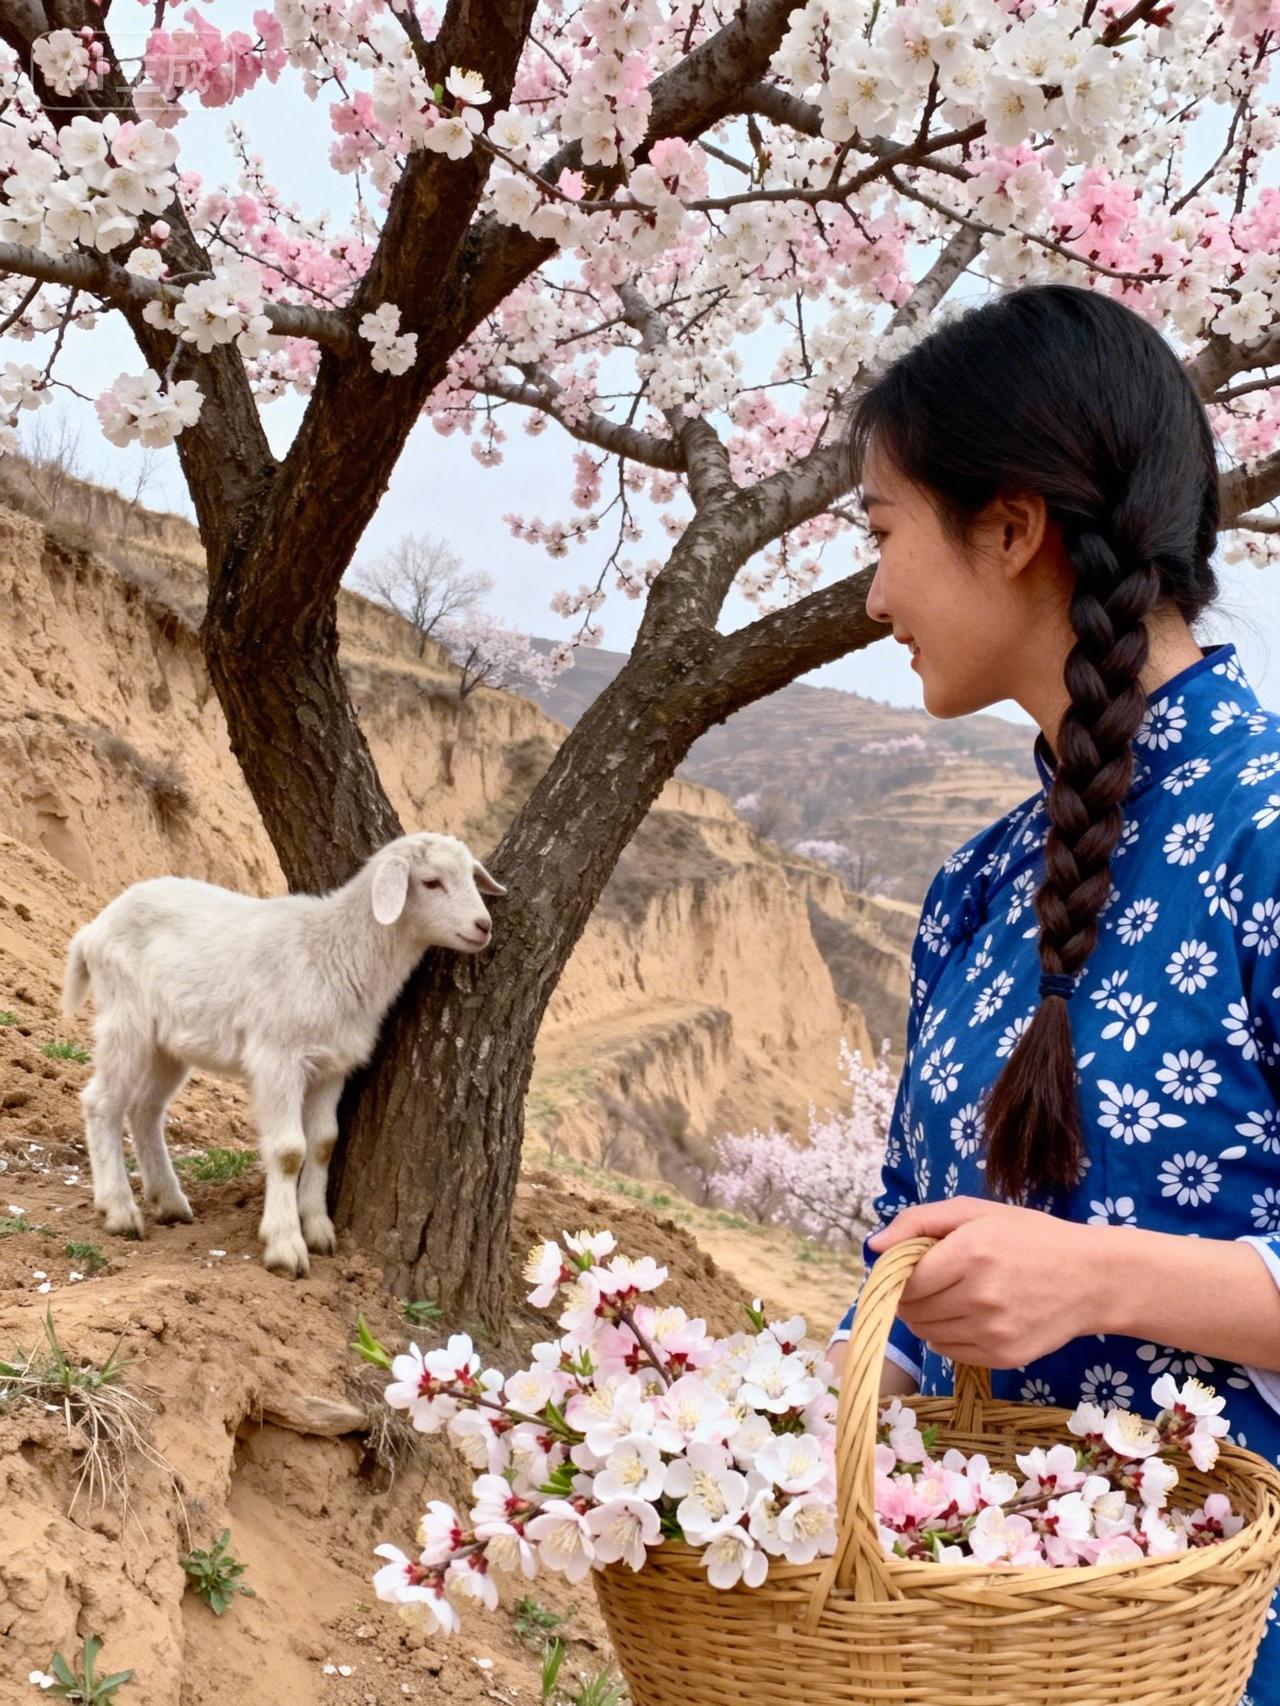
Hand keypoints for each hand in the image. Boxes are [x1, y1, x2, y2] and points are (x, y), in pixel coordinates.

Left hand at [866, 1197, 1103, 1369]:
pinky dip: (947, 1336)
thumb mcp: (976, 1211)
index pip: (905, 1280)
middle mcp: (979, 1297)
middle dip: (911, 1296)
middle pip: (913, 1310)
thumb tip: (873, 1247)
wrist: (1091, 1278)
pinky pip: (950, 1352)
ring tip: (953, 1296)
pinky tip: (969, 1315)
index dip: (899, 1275)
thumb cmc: (1030, 1237)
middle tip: (932, 1280)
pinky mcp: (1004, 1358)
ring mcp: (992, 1332)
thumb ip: (918, 1222)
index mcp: (970, 1254)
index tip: (910, 1267)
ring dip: (927, 1317)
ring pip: (927, 1334)